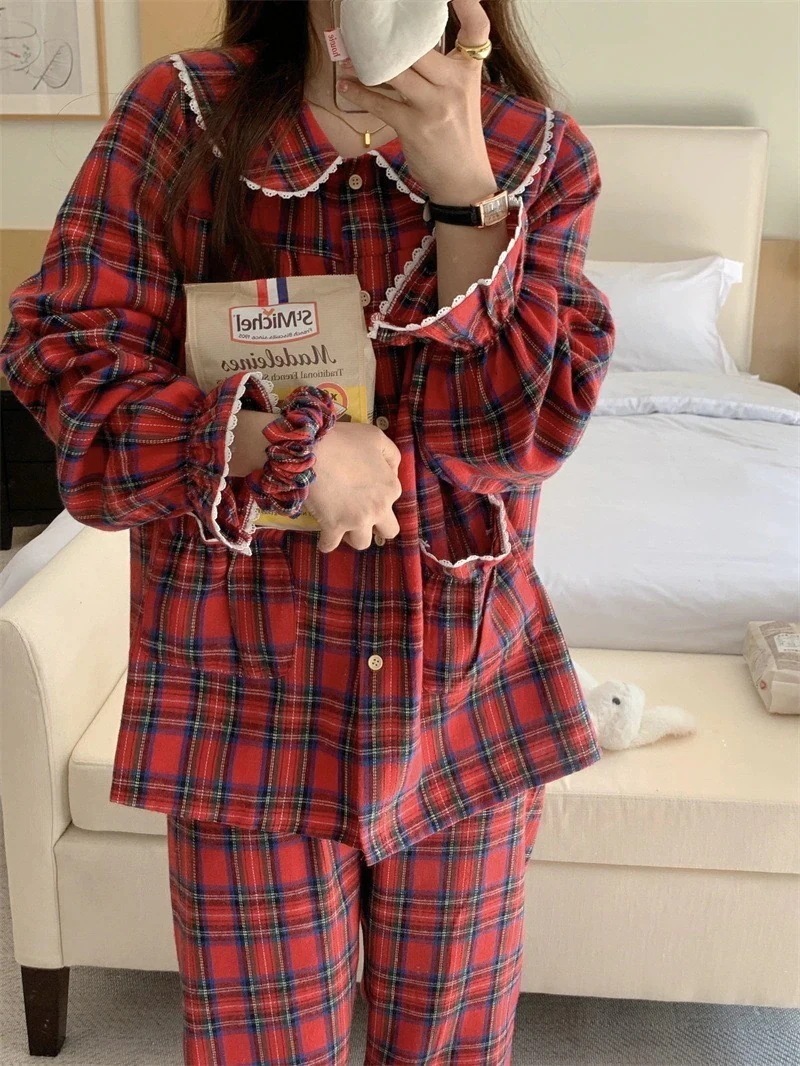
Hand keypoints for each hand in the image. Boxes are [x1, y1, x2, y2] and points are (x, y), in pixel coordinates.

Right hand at [306, 421, 402, 552]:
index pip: (393, 502)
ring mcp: (357, 520)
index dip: (379, 497)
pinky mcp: (333, 527)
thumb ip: (391, 455)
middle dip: (376, 527)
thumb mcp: (376, 438)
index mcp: (391, 488)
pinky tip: (324, 538)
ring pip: (362, 543)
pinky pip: (330, 545)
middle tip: (361, 516)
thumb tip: (392, 472)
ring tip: (342, 524)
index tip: (364, 492)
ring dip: (353, 535)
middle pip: (388, 531)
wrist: (311, 448)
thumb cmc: (343, 439)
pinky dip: (326, 543)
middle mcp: (379, 508)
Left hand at [336, 0, 496, 203]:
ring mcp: (433, 106)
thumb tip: (406, 48)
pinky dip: (359, 92)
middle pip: (419, 47)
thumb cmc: (458, 136)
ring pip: (395, 71)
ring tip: (348, 54)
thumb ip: (441, 70)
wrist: (463, 181)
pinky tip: (346, 85)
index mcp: (468, 72)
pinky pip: (380, 103)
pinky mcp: (413, 127)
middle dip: (391, 36)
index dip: (470, 5)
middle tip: (369, 25)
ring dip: (367, 62)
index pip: (477, 30)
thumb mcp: (459, 96)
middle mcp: (454, 84)